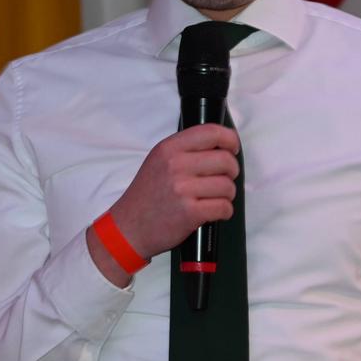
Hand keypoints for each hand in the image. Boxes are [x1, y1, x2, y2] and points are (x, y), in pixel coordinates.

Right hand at [100, 124, 239, 264]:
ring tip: (213, 198)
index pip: (212, 132)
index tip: (232, 149)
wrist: (129, 227)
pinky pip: (224, 207)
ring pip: (228, 186)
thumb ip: (185, 150)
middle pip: (226, 160)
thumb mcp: (158, 161)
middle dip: (231, 172)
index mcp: (169, 148)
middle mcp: (176, 165)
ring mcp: (183, 189)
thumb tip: (221, 146)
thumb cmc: (148, 194)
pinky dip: (224, 212)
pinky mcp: (190, 213)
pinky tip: (212, 212)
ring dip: (227, 195)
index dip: (230, 140)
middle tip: (223, 179)